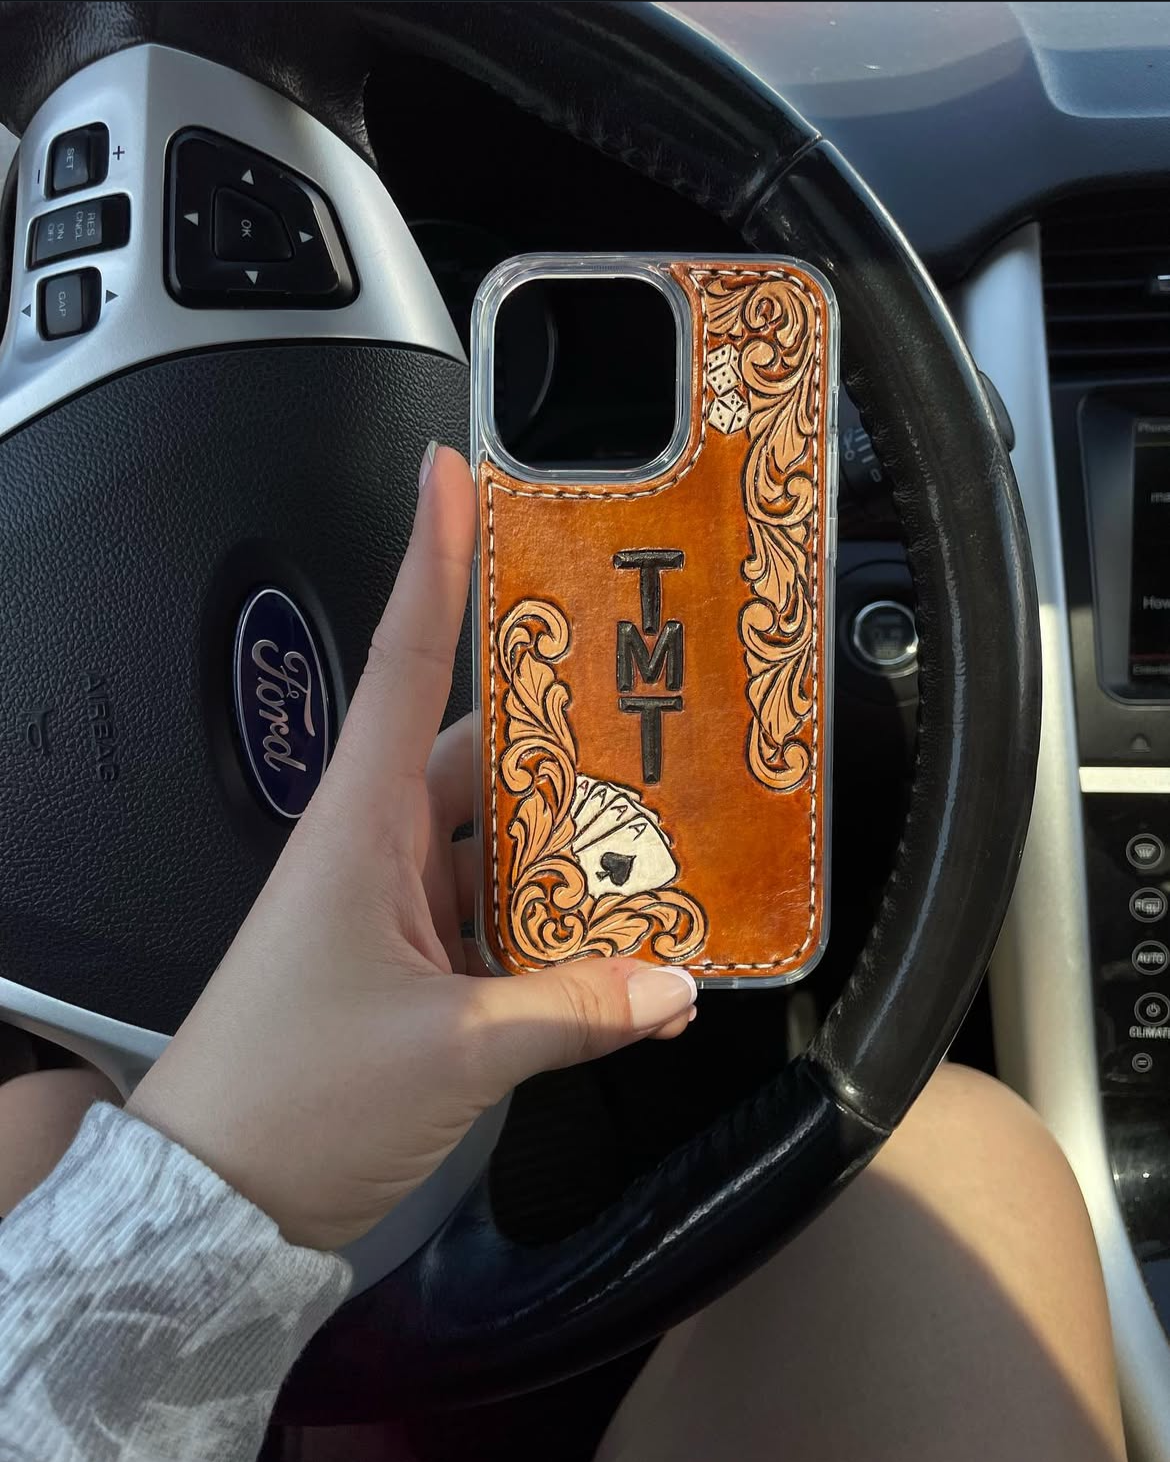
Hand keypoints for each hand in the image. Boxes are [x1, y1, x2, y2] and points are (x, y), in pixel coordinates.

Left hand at [127, 445, 697, 1250]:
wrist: (215, 1201)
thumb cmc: (294, 1097)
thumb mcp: (451, 1052)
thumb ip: (572, 1011)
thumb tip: (674, 986)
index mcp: (361, 823)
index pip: (407, 659)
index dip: (433, 560)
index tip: (455, 474)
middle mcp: (376, 843)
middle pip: (484, 751)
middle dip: (566, 726)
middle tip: (653, 692)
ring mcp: (393, 903)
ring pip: (500, 838)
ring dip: (573, 841)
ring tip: (668, 828)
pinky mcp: (410, 961)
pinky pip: (498, 913)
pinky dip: (558, 923)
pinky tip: (624, 943)